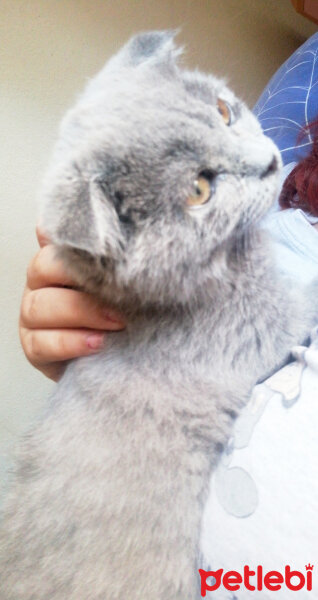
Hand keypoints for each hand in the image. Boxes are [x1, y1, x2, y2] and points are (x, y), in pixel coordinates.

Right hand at [19, 227, 125, 381]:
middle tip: (122, 297)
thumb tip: (127, 223)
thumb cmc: (119, 312)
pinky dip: (70, 343)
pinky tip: (97, 343)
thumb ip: (115, 260)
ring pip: (38, 307)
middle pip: (42, 269)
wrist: (117, 352)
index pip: (56, 241)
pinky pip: (41, 344)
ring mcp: (33, 317)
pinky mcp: (34, 348)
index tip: (111, 256)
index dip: (78, 247)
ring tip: (117, 323)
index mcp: (57, 260)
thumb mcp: (122, 283)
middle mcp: (40, 284)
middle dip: (83, 282)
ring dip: (81, 314)